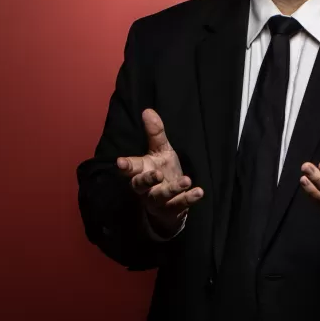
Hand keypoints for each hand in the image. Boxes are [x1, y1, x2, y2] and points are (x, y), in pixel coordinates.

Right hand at [116, 109, 203, 236]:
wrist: (171, 202)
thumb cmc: (163, 171)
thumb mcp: (161, 151)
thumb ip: (154, 134)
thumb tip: (147, 110)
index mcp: (141, 170)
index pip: (130, 168)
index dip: (125, 166)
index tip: (120, 162)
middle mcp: (146, 188)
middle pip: (140, 185)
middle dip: (147, 180)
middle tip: (156, 174)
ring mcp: (158, 200)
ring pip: (161, 196)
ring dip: (173, 189)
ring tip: (186, 180)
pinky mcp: (172, 209)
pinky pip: (179, 205)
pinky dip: (189, 199)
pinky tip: (198, 192)